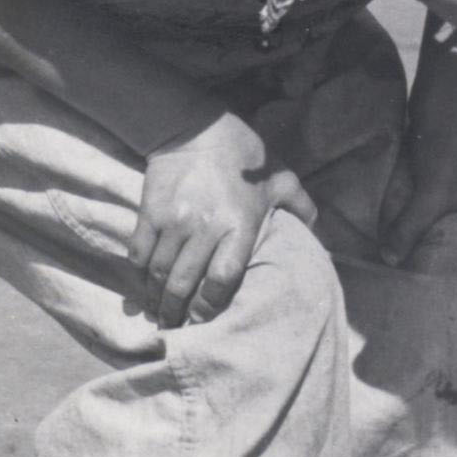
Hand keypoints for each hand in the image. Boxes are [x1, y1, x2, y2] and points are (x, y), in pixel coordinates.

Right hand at [130, 113, 314, 327]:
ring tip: (158, 313)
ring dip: (156, 300)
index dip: (211, 306)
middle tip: (175, 329)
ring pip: (159, 275)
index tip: (205, 319)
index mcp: (240, 224)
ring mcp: (174, 223)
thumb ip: (299, 205)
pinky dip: (139, 275)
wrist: (195, 127)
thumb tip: (318, 229)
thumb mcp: (280, 177)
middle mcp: (205, 228)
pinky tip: (143, 287)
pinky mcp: (149, 214)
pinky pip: (139, 255)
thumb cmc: (243, 155)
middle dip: (177, 314)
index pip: (223, 280)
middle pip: (184, 285)